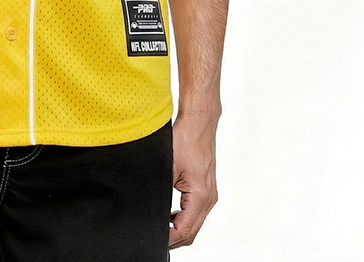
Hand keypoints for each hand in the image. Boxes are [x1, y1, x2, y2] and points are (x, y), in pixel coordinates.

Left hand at [168, 111, 218, 249]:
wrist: (199, 124)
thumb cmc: (186, 139)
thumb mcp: (168, 165)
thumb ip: (161, 189)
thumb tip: (152, 208)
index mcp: (201, 195)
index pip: (185, 230)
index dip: (169, 238)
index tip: (155, 238)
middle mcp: (209, 198)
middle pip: (192, 232)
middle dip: (174, 238)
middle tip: (157, 237)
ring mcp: (210, 195)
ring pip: (195, 224)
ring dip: (180, 229)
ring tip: (162, 227)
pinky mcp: (207, 190)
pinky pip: (196, 213)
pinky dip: (185, 219)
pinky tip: (172, 215)